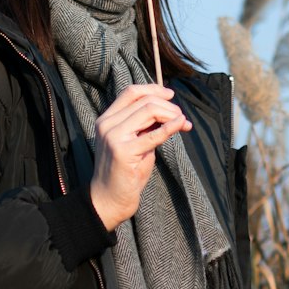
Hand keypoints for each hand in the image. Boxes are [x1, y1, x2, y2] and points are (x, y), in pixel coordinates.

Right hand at [89, 84, 191, 230]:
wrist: (109, 199)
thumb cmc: (124, 172)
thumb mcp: (133, 142)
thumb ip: (144, 125)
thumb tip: (168, 109)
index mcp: (106, 119)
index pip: (131, 92)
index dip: (153, 89)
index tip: (170, 94)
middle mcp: (107, 124)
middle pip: (143, 101)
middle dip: (168, 105)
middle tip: (181, 115)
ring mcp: (113, 136)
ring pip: (149, 110)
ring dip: (171, 114)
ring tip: (182, 123)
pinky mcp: (123, 151)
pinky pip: (154, 134)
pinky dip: (171, 127)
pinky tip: (181, 124)